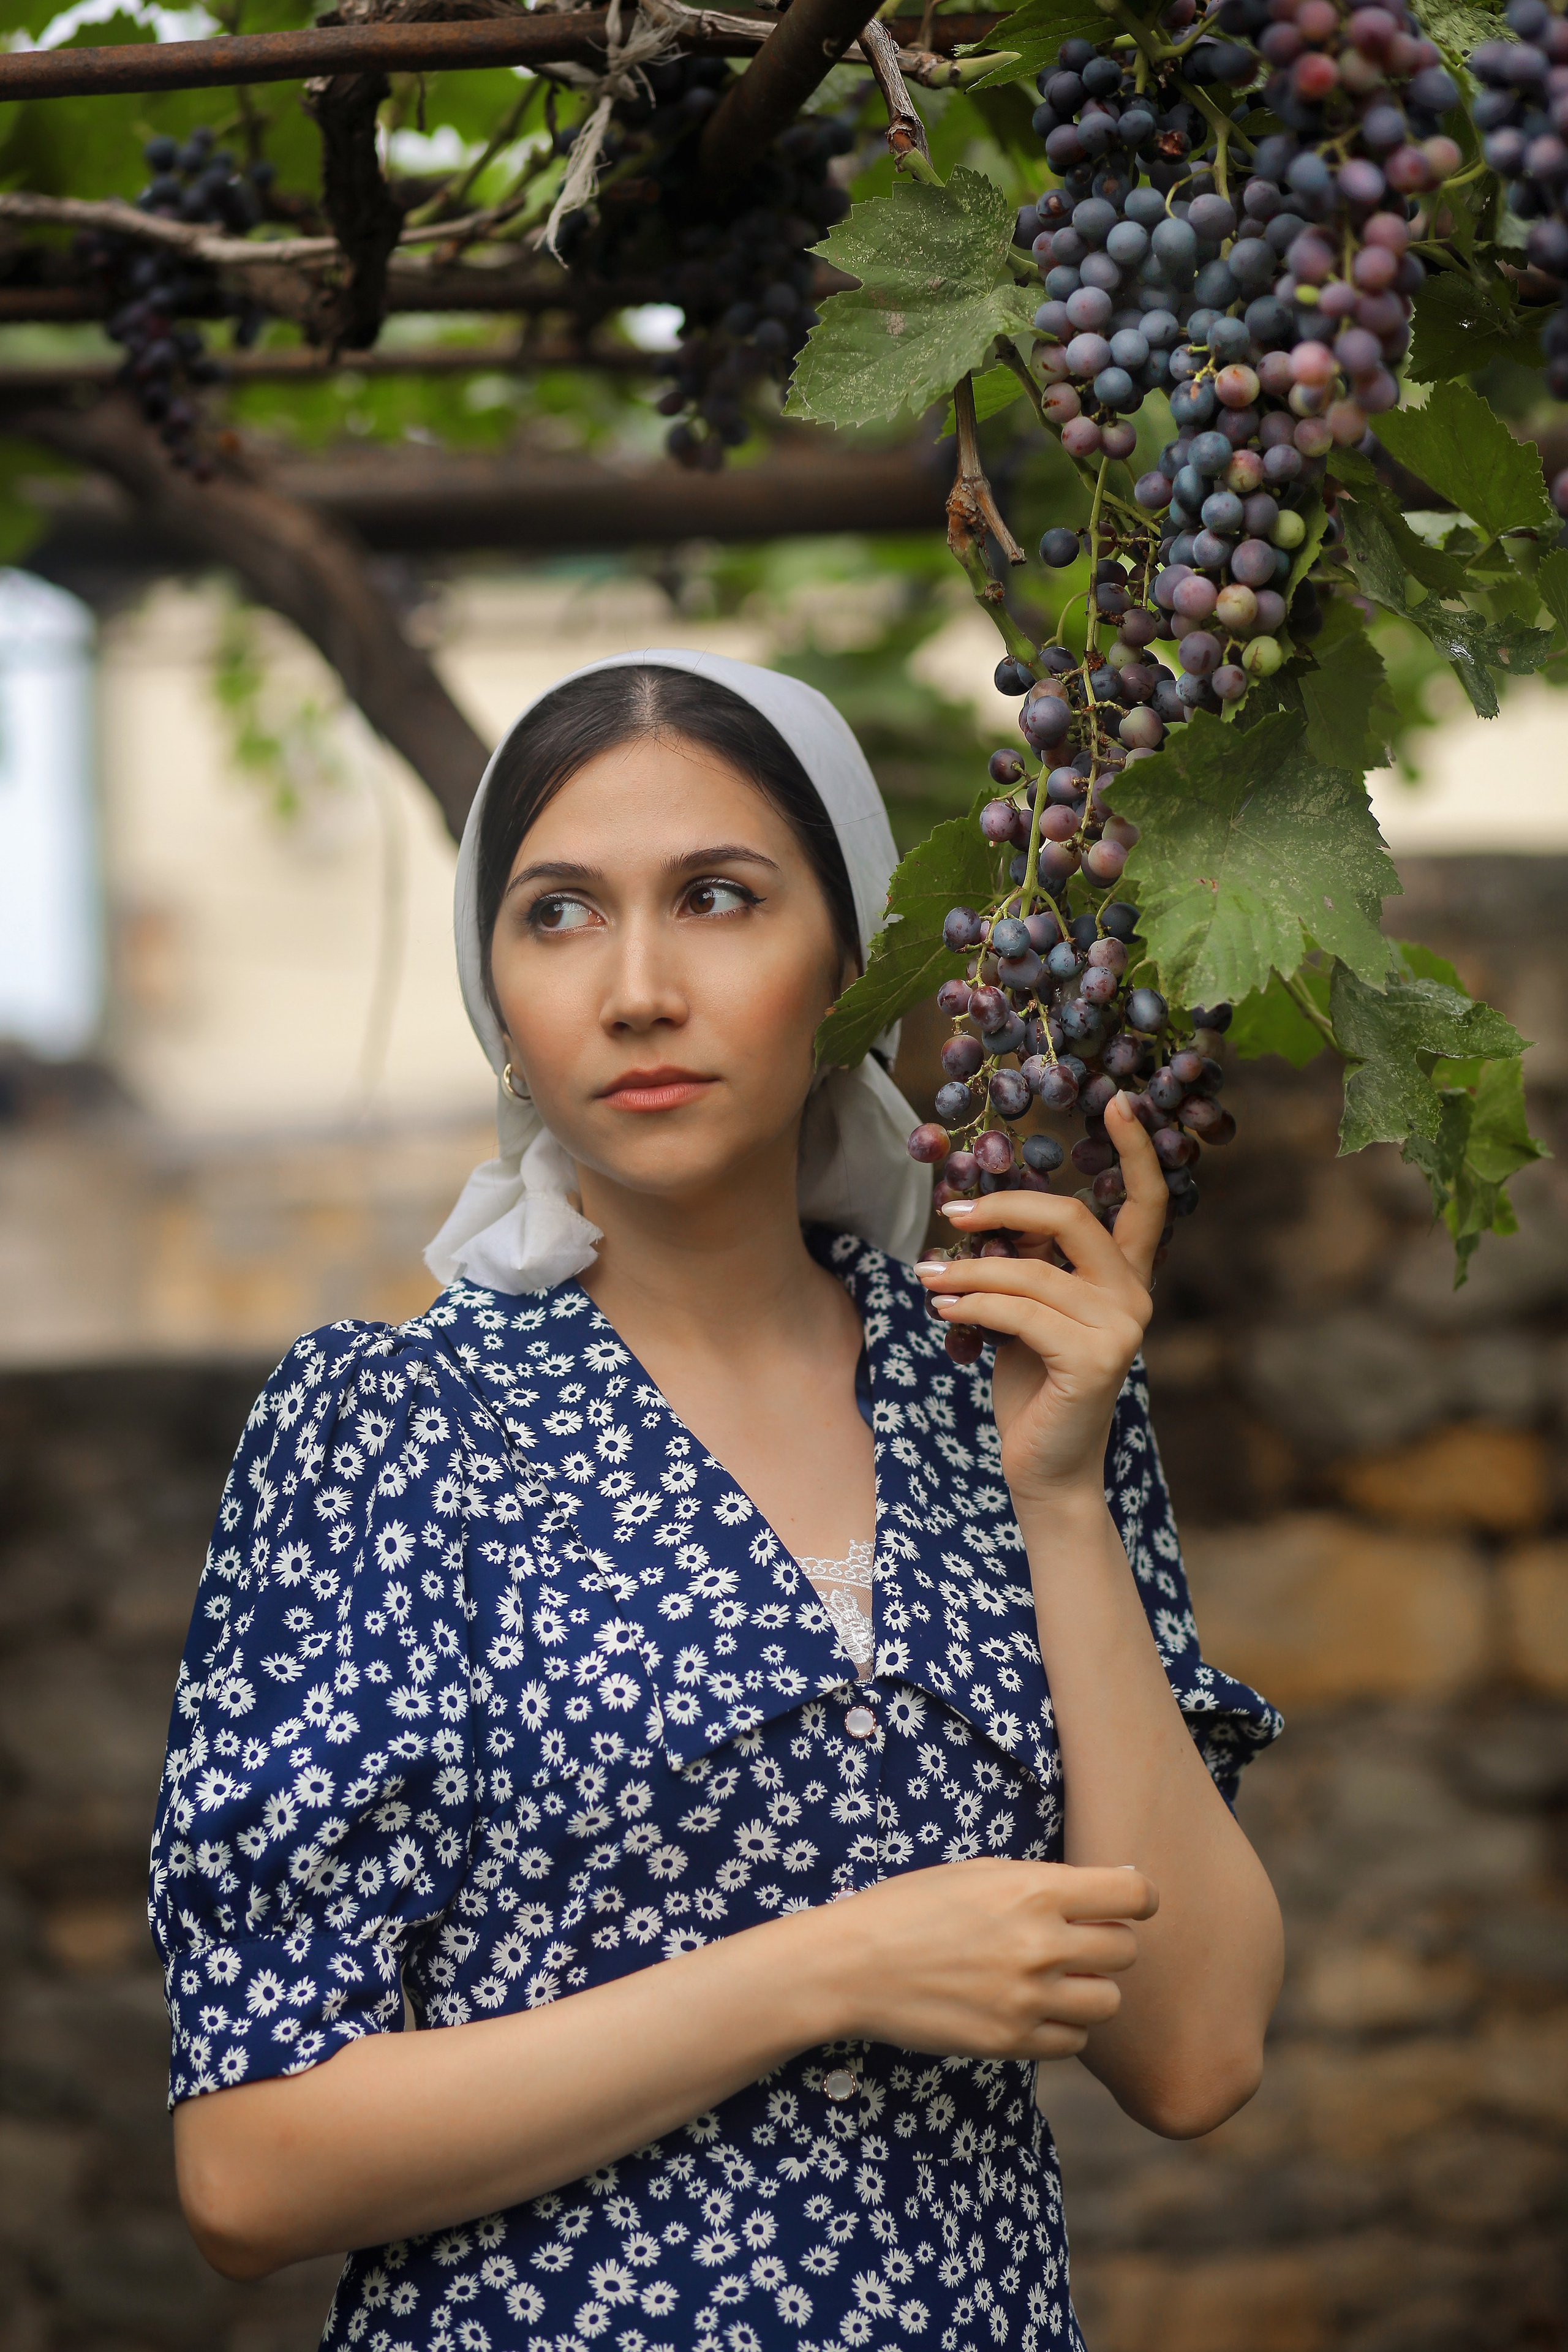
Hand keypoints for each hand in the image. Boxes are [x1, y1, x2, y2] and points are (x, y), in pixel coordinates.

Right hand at [813, 1858, 1157, 2062]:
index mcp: (1034, 1890)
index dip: (1137, 1897)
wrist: (855, 1965)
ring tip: (1052, 1977)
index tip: (1124, 1902)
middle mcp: (1040, 1945)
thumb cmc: (915, 1906)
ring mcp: (1028, 2000)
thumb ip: (1049, 1881)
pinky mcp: (1012, 2043)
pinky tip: (1030, 2007)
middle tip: (1075, 1939)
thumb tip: (1119, 1886)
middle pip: (1126, 1951)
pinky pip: (1074, 2042)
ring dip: (1089, 1989)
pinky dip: (1063, 2027)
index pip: (1134, 1894)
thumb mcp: (981, 1871)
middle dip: (1107, 1942)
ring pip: (1108, 2002)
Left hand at [914, 1093, 1163, 1503]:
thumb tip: (985, 1215)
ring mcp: (1121, 1329)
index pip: (1146, 1202)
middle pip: (1073, 1218)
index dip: (1136, 1149)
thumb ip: (1027, 1263)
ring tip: (927, 1276)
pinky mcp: (1094, 1361)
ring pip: (1031, 1271)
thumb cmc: (1032, 1384)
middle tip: (952, 1212)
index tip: (1117, 1100)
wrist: (1045, 1468)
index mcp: (1126, 1278)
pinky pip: (1019, 1312)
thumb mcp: (1029, 1311)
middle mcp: (1135, 1297)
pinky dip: (973, 1304)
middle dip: (1006, 1205)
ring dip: (968, 1269)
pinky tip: (944, 1307)